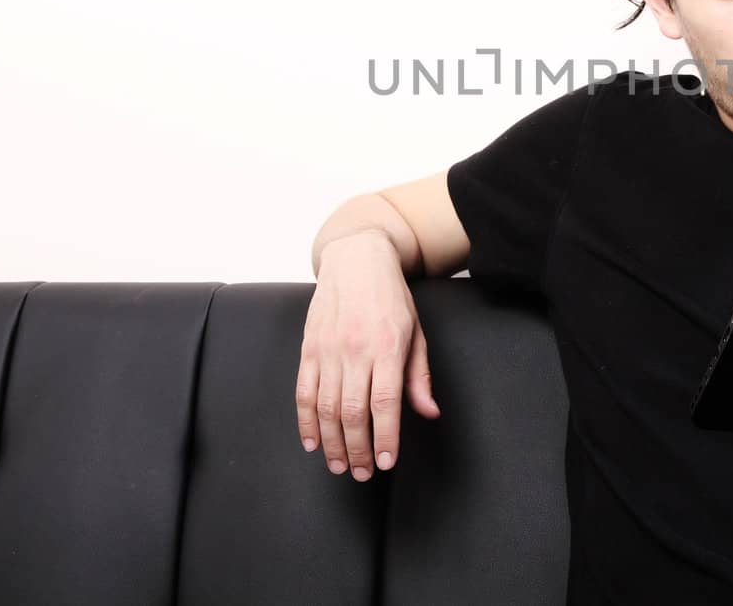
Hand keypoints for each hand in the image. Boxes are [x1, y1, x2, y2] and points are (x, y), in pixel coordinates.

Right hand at [295, 229, 440, 479]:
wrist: (355, 259)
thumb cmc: (391, 296)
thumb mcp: (416, 332)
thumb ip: (419, 376)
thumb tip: (429, 412)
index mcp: (388, 347)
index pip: (386, 403)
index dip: (385, 437)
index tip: (386, 463)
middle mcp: (356, 351)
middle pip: (354, 412)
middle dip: (357, 449)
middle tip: (361, 473)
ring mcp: (328, 350)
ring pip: (326, 407)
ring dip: (332, 442)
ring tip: (339, 465)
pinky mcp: (309, 348)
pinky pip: (303, 392)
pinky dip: (306, 421)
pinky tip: (313, 442)